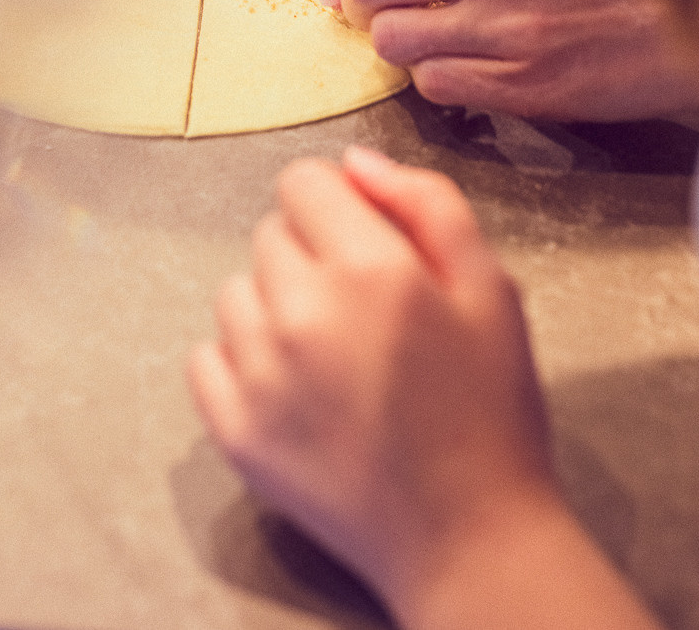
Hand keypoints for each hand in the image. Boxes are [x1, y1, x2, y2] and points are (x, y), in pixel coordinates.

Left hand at [188, 147, 560, 617]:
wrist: (467, 535)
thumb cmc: (490, 409)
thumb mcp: (492, 288)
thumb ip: (429, 204)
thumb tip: (356, 163)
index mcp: (370, 269)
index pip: (303, 182)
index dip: (338, 203)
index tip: (366, 241)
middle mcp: (300, 313)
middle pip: (270, 235)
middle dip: (312, 255)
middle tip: (365, 311)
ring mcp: (258, 375)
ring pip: (237, 292)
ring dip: (274, 306)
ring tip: (333, 354)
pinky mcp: (233, 430)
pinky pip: (207, 357)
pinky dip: (242, 362)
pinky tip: (295, 388)